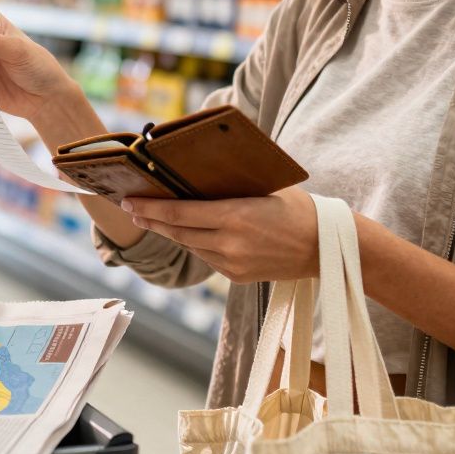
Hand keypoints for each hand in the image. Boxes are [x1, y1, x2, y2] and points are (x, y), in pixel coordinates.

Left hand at [120, 187, 318, 282]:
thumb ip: (229, 187)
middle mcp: (229, 243)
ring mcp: (232, 264)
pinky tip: (188, 233)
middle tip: (130, 208)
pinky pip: (207, 257)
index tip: (129, 201)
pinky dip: (195, 244)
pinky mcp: (236, 277)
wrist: (325, 248)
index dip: (150, 208)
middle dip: (150, 220)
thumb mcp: (264, 188)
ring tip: (152, 219)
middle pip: (177, 232)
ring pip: (190, 246)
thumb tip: (194, 176)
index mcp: (235, 216)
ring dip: (170, 233)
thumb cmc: (297, 208)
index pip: (179, 213)